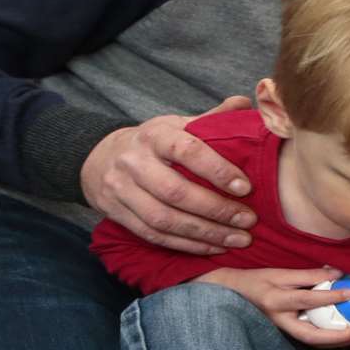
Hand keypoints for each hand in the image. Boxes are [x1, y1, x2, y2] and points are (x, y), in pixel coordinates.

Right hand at [81, 97, 256, 253]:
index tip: (245, 187)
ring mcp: (122, 190)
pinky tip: (213, 246)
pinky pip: (154, 235)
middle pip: (175, 191)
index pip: (187, 150)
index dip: (217, 170)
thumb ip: (211, 118)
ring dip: (204, 233)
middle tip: (248, 220)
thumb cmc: (153, 143)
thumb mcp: (177, 124)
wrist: (102, 158)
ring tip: (238, 238)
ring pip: (164, 219)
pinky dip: (186, 245)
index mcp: (154, 135)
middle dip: (216, 209)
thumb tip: (245, 102)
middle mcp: (134, 161)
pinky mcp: (117, 214)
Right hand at [199, 266, 349, 347]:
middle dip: (340, 336)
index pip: (307, 299)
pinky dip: (330, 338)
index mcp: (276, 300)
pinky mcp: (286, 335)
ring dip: (339, 340)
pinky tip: (347, 333)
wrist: (227, 297)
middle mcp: (279, 320)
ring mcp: (282, 331)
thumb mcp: (277, 273)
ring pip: (314, 341)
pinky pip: (311, 339)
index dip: (331, 296)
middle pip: (312, 335)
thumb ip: (306, 275)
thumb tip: (336, 273)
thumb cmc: (253, 282)